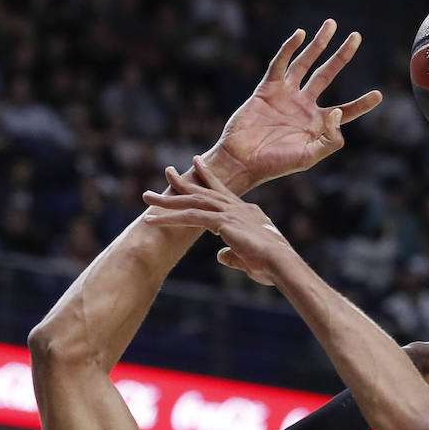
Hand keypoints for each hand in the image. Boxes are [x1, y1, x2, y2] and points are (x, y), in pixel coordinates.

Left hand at [144, 156, 298, 285]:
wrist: (282, 263)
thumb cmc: (271, 265)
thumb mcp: (247, 259)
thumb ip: (232, 255)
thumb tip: (221, 256)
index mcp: (246, 213)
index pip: (222, 192)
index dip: (208, 178)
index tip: (196, 164)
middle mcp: (237, 207)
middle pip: (204, 191)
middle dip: (184, 181)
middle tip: (167, 171)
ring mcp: (229, 213)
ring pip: (193, 202)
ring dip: (167, 201)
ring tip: (146, 197)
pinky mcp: (222, 222)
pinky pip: (190, 217)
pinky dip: (169, 218)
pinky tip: (152, 219)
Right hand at [209, 20, 382, 189]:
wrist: (242, 160)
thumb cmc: (274, 164)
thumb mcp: (308, 157)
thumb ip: (329, 139)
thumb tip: (337, 113)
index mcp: (316, 124)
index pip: (345, 110)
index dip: (361, 104)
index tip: (378, 95)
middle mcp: (303, 106)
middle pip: (328, 75)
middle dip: (342, 56)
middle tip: (356, 37)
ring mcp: (286, 95)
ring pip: (306, 63)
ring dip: (318, 44)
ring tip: (331, 24)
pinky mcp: (268, 88)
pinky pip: (280, 64)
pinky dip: (289, 49)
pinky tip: (300, 35)